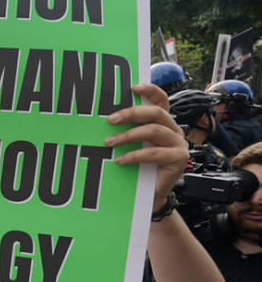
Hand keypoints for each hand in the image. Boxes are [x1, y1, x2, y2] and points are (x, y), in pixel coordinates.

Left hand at [104, 83, 187, 211]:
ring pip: (154, 131)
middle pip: (155, 113)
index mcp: (162, 121)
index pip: (160, 100)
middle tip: (110, 120)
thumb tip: (103, 118)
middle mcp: (173, 129)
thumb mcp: (131, 144)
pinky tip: (120, 160)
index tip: (132, 87)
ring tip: (109, 143)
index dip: (150, 91)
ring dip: (128, 135)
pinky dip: (135, 155)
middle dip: (131, 113)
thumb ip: (125, 129)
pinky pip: (155, 153)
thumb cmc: (138, 166)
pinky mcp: (179, 158)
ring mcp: (178, 143)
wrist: (148, 194)